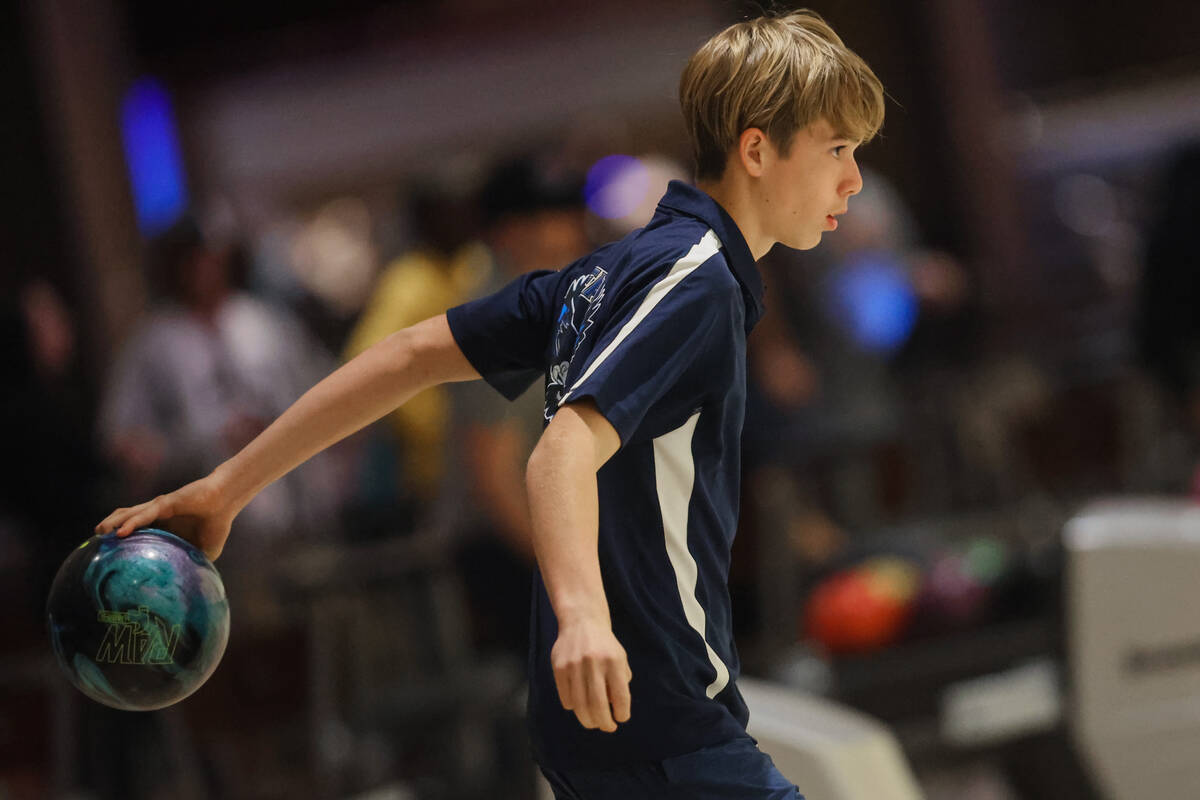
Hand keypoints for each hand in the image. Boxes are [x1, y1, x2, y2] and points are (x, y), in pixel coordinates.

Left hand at [95, 474, 235, 561]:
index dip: (119, 540)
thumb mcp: (205, 552)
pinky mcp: (164, 503)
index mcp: (163, 527)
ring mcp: (158, 508)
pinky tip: (119, 533)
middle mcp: (156, 516)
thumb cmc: (216, 526)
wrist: (226, 503)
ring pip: (128, 516)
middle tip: (93, 543)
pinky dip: (131, 523)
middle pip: (124, 521)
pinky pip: (144, 515)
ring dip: (112, 524)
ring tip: (97, 533)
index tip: (106, 554)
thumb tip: (193, 588)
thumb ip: (195, 565)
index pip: (135, 532)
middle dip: (108, 530)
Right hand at [550, 617, 631, 732]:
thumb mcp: (620, 659)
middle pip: (598, 705)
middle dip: (604, 723)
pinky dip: (573, 707)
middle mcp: (594, 663)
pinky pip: (566, 698)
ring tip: (593, 723)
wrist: (582, 621)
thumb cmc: (605, 646)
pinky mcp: (559, 667)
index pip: (621, 696)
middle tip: (608, 728)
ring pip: (580, 705)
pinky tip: (579, 705)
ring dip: (588, 720)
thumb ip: (621, 683)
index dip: (622, 713)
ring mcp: (574, 665)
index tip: (621, 719)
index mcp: (614, 661)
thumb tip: (615, 709)